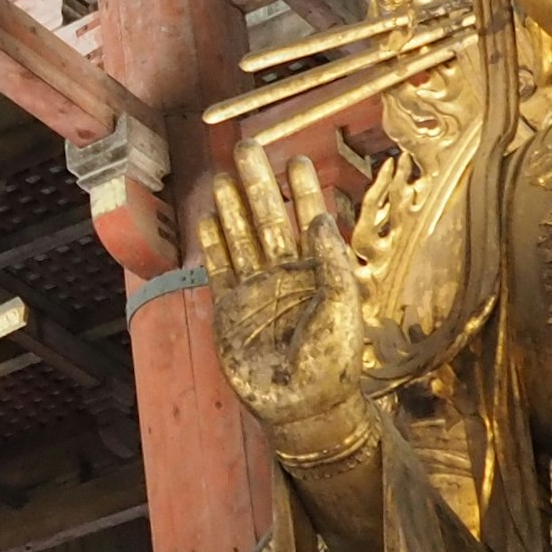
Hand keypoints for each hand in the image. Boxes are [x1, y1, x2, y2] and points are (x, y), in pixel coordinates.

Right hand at [202, 154, 372, 444]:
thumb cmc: (331, 360)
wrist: (301, 405)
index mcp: (318, 271)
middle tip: (247, 146)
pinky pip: (220, 269)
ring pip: (241, 237)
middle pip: (267, 218)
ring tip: (224, 174)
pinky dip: (213, 244)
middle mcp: (286, 275)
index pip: (308, 218)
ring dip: (233, 206)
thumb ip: (333, 260)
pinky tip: (208, 218)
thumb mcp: (343, 305)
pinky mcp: (231, 311)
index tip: (296, 158)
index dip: (302, 189)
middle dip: (258, 183)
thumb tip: (318, 216)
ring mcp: (256, 291)